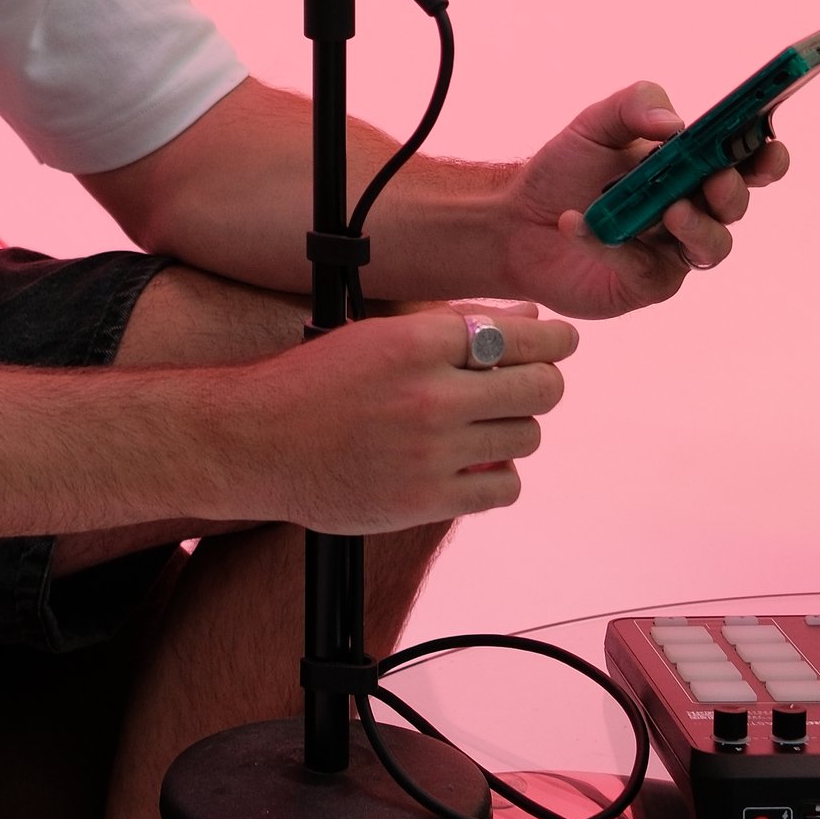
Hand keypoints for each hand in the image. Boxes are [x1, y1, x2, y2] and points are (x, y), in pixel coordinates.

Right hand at [235, 307, 573, 534]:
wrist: (257, 442)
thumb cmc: (313, 382)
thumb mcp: (379, 334)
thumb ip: (453, 325)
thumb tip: (529, 318)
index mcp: (417, 341)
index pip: (521, 334)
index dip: (554, 338)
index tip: (561, 342)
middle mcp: (431, 394)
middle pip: (539, 387)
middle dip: (542, 382)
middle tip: (530, 384)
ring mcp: (432, 451)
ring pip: (527, 436)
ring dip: (515, 428)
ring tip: (486, 425)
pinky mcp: (427, 500)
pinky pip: (504, 488)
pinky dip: (499, 475)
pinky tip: (477, 463)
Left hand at [493, 82, 788, 320]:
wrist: (517, 220)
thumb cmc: (565, 169)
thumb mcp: (595, 123)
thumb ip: (635, 106)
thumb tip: (675, 125)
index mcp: (690, 165)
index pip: (746, 161)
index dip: (767, 157)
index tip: (768, 149)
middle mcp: (692, 208)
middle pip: (735, 205)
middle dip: (730, 192)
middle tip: (710, 181)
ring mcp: (673, 250)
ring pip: (712, 246)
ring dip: (697, 227)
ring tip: (668, 211)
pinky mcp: (646, 282)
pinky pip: (648, 268)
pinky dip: (616, 247)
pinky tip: (579, 224)